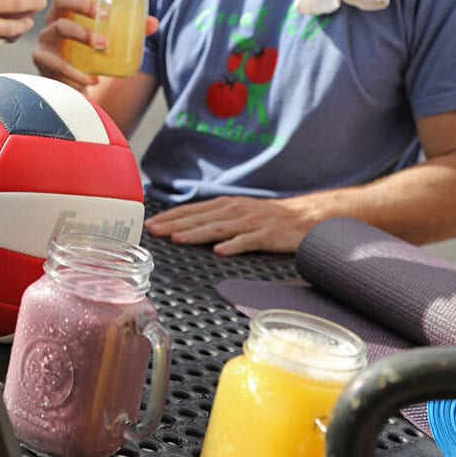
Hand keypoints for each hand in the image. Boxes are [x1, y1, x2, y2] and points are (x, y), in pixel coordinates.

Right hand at [33, 0, 157, 89]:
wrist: (71, 84)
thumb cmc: (89, 54)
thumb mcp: (108, 39)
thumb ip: (130, 29)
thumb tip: (153, 23)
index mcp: (69, 9)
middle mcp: (54, 19)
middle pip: (61, 0)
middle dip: (81, 3)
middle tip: (103, 14)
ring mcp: (46, 39)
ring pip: (59, 28)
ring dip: (83, 34)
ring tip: (103, 44)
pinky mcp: (43, 59)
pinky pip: (57, 63)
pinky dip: (76, 72)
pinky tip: (92, 79)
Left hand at [145, 194, 308, 254]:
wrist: (304, 216)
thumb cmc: (268, 217)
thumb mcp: (239, 211)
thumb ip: (216, 217)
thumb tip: (187, 225)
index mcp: (226, 205)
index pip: (192, 210)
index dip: (171, 217)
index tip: (151, 224)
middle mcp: (235, 210)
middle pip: (200, 218)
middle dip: (175, 224)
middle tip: (155, 231)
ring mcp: (250, 222)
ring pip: (218, 228)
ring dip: (197, 233)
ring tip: (179, 239)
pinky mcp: (266, 235)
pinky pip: (247, 241)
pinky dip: (233, 245)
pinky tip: (219, 251)